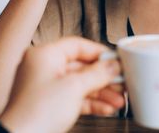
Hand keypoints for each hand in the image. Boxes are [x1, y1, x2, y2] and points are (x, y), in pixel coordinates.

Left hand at [0, 37, 124, 132]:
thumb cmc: (36, 112)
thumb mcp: (74, 87)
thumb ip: (97, 74)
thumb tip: (113, 65)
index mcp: (44, 55)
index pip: (77, 45)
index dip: (99, 52)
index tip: (117, 59)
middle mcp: (43, 68)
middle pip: (81, 66)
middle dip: (104, 77)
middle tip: (121, 81)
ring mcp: (46, 87)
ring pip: (80, 84)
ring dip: (101, 92)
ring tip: (119, 99)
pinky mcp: (49, 105)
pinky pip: (74, 98)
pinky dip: (91, 103)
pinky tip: (106, 108)